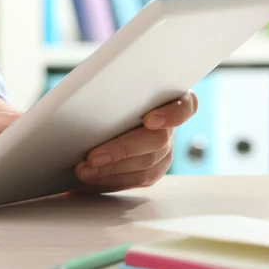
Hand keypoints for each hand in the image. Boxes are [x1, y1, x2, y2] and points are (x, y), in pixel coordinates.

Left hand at [73, 91, 197, 192]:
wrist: (100, 116)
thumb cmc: (106, 96)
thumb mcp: (109, 87)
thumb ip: (109, 90)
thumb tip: (84, 96)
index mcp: (168, 99)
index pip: (186, 105)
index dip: (172, 114)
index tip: (149, 120)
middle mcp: (170, 128)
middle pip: (157, 141)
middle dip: (122, 150)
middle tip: (93, 157)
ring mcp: (164, 153)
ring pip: (145, 167)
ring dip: (110, 171)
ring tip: (83, 171)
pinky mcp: (151, 171)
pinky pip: (133, 181)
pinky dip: (108, 180)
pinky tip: (87, 180)